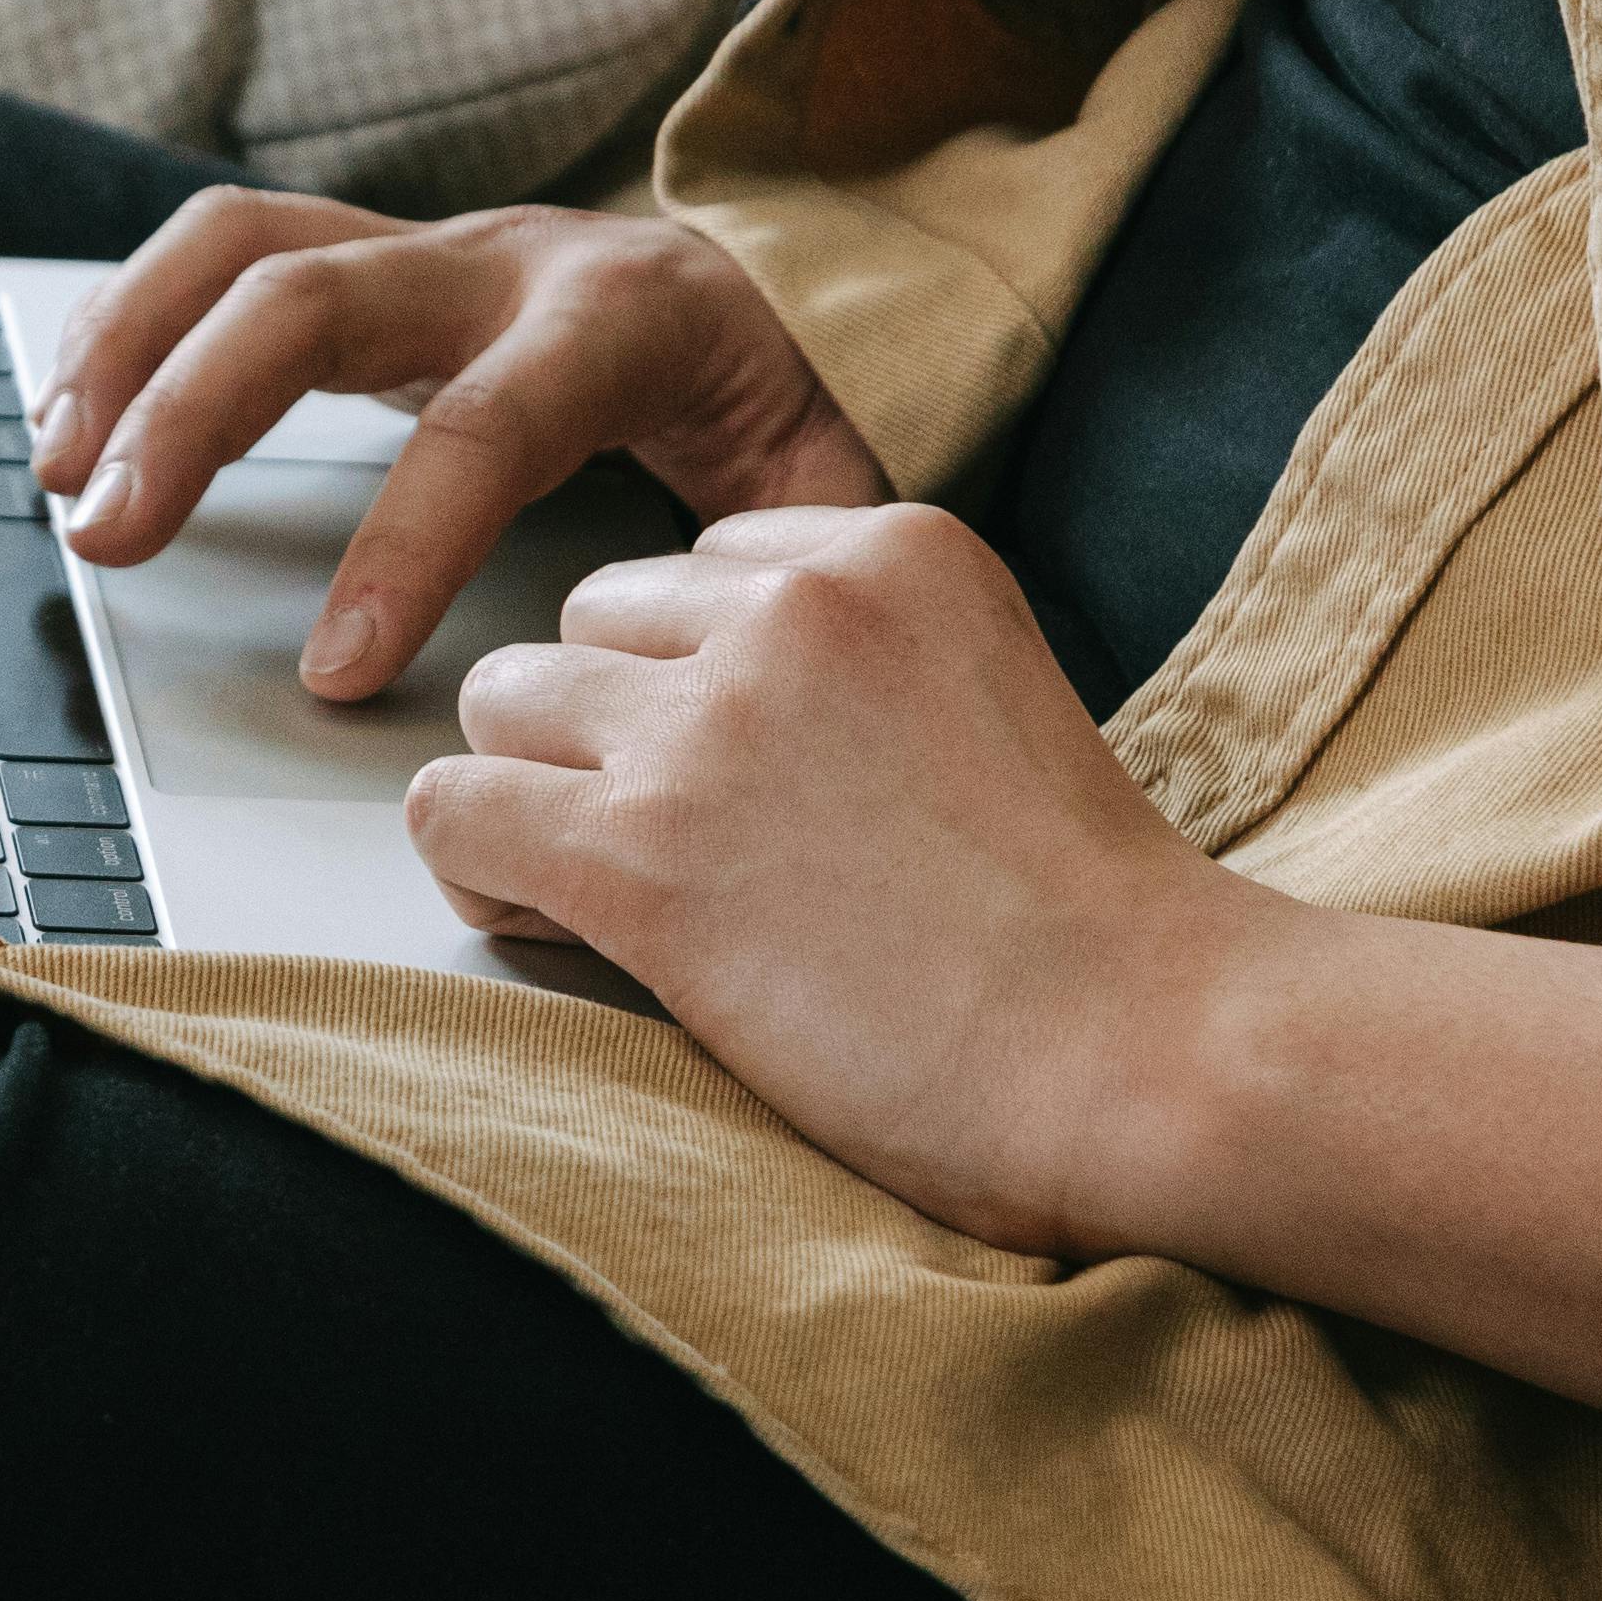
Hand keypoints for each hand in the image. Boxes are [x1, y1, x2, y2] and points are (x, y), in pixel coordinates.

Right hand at [36, 194, 881, 700]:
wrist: (786, 273)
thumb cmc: (786, 396)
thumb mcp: (829, 483)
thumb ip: (793, 563)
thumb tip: (746, 660)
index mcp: (617, 323)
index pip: (484, 426)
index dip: (402, 548)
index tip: (333, 672)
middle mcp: (502, 261)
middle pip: (309, 298)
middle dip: (190, 414)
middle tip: (108, 539)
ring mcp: (423, 246)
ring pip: (238, 245)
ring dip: (127, 351)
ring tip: (57, 472)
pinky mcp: (367, 256)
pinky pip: (218, 251)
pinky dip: (128, 324)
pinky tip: (71, 415)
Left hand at [409, 502, 1230, 1254]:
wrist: (1148, 1050)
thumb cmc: (1091, 933)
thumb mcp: (987, 703)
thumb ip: (858, 674)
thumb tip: (709, 728)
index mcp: (896, 550)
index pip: (702, 565)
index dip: (696, 678)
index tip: (752, 779)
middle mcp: (794, 606)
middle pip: (586, 619)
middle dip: (603, 730)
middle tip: (674, 845)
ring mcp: (711, 722)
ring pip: (500, 700)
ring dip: (530, 795)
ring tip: (605, 893)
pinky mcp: (639, 850)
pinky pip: (453, 812)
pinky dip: (479, 874)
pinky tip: (559, 926)